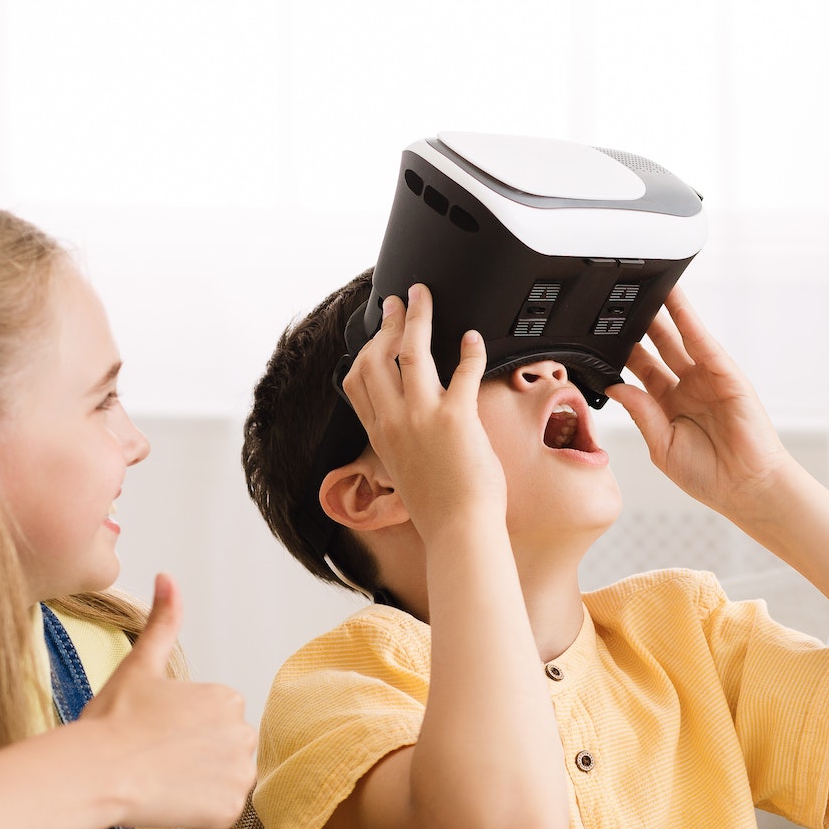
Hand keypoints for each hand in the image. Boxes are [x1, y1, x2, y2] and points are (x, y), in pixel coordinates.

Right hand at [70, 575, 256, 828]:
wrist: (93, 771)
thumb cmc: (110, 722)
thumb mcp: (139, 665)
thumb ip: (163, 621)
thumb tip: (168, 577)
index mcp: (228, 699)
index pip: (214, 719)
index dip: (181, 729)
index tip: (155, 733)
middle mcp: (244, 734)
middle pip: (224, 749)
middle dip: (195, 755)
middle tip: (155, 758)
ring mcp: (239, 775)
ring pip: (224, 780)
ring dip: (199, 784)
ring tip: (161, 779)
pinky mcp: (229, 810)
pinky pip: (220, 812)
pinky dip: (198, 812)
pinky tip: (170, 802)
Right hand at [339, 285, 502, 539]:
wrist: (458, 530)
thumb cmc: (439, 507)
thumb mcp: (401, 471)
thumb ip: (399, 442)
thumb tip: (407, 426)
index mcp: (380, 434)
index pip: (356, 380)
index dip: (363, 348)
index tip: (373, 332)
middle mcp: (395, 420)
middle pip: (378, 356)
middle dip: (387, 322)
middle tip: (398, 302)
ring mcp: (422, 417)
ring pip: (412, 352)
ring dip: (418, 318)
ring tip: (423, 298)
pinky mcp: (456, 418)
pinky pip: (462, 371)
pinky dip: (468, 350)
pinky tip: (472, 338)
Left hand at [607, 287, 794, 519]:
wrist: (746, 487)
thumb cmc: (708, 476)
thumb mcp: (662, 446)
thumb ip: (642, 413)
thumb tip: (616, 387)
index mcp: (668, 407)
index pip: (640, 372)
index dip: (621, 354)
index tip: (599, 336)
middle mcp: (687, 388)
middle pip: (657, 348)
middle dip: (639, 326)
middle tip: (617, 303)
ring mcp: (707, 379)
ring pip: (679, 338)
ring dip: (664, 313)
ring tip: (646, 287)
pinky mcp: (726, 375)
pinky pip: (703, 342)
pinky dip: (690, 321)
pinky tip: (676, 303)